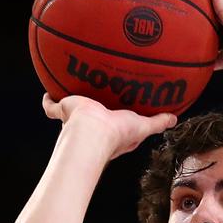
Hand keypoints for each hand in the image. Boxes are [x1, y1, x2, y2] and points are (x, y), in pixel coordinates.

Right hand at [42, 93, 176, 159]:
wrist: (92, 132)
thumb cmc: (117, 134)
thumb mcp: (143, 126)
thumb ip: (157, 122)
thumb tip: (175, 118)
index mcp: (111, 131)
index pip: (114, 124)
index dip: (117, 118)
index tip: (120, 109)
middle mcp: (93, 126)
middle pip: (92, 116)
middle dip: (93, 109)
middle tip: (96, 95)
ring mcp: (76, 120)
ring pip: (71, 111)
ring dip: (71, 102)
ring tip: (72, 88)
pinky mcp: (63, 111)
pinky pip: (51, 106)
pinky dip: (48, 100)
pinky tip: (48, 92)